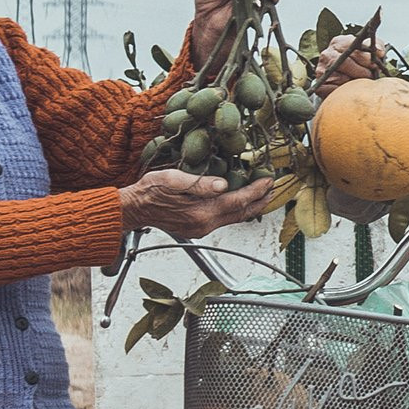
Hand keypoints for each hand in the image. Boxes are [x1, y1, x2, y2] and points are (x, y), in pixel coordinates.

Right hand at [119, 169, 273, 238]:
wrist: (133, 209)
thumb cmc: (149, 191)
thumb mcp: (171, 180)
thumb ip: (198, 184)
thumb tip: (223, 185)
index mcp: (200, 213)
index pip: (237, 201)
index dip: (255, 190)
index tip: (268, 179)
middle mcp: (204, 225)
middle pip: (240, 214)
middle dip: (259, 200)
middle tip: (275, 188)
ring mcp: (200, 229)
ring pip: (234, 219)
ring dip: (250, 206)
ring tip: (263, 195)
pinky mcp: (196, 229)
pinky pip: (224, 220)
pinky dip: (237, 211)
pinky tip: (240, 203)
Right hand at [313, 34, 378, 97]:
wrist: (338, 75)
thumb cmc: (355, 61)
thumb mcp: (365, 49)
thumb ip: (375, 46)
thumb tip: (380, 52)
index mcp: (339, 43)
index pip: (353, 47)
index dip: (366, 57)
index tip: (376, 64)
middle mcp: (327, 54)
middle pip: (347, 63)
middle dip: (363, 72)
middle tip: (371, 76)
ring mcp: (321, 70)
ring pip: (343, 79)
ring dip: (356, 83)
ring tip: (362, 83)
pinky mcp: (320, 85)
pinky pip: (336, 91)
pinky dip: (346, 92)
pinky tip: (351, 90)